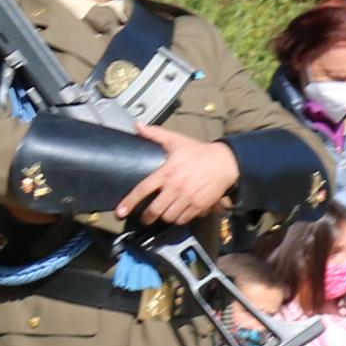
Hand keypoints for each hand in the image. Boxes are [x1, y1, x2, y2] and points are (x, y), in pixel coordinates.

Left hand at [114, 130, 239, 228]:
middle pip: (155, 210)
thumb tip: (137, 125)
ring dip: (164, 217)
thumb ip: (155, 134)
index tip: (120, 212)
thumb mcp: (176, 140)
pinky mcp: (199, 206)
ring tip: (162, 213)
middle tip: (145, 217)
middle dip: (147, 217)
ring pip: (169, 217)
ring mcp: (187, 198)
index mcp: (167, 172)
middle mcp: (175, 187)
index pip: (143, 189)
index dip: (130, 202)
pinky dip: (178, 219)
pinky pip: (183, 219)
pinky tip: (177, 213)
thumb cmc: (198, 151)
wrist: (224, 162)